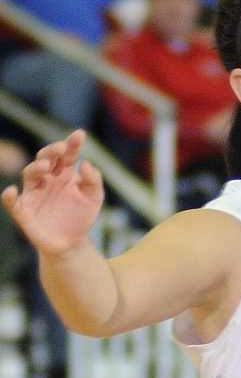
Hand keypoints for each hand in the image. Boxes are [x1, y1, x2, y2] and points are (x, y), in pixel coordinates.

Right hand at [0, 130, 103, 257]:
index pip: (66, 155)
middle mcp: (46, 179)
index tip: (79, 135)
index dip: (71, 144)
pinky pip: (12, 202)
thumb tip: (86, 164)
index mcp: (64, 173)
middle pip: (45, 159)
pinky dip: (9, 196)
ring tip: (47, 164)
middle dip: (52, 152)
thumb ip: (93, 181)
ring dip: (37, 168)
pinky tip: (12, 191)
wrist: (72, 242)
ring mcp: (33, 193)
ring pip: (30, 175)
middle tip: (62, 148)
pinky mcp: (23, 210)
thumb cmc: (81, 215)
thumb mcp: (93, 198)